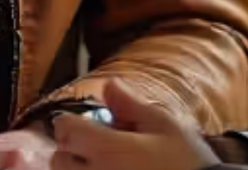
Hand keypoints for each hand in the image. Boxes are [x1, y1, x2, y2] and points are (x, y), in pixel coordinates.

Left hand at [50, 80, 217, 169]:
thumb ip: (132, 105)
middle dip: (73, 150)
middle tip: (99, 148)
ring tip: (108, 165)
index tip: (84, 125)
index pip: (64, 130)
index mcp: (108, 150)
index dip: (71, 123)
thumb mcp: (165, 126)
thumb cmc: (187, 164)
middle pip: (59, 160)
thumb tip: (110, 85)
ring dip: (80, 169)